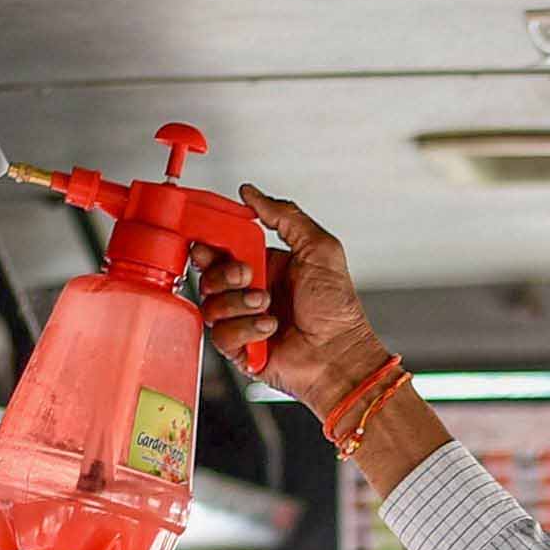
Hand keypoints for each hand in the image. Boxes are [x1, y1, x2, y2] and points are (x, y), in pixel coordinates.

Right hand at [212, 186, 385, 415]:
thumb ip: (286, 216)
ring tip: (268, 306)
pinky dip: (247, 329)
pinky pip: (220, 334)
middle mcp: (251, 292)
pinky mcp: (239, 348)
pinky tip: (270, 329)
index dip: (212, 242)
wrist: (341, 355)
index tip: (211, 240)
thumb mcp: (320, 248)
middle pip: (208, 273)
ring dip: (240, 303)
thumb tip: (253, 194)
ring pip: (211, 303)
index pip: (223, 247)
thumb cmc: (338, 310)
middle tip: (249, 275)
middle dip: (225, 272)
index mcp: (266, 265)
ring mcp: (243, 320)